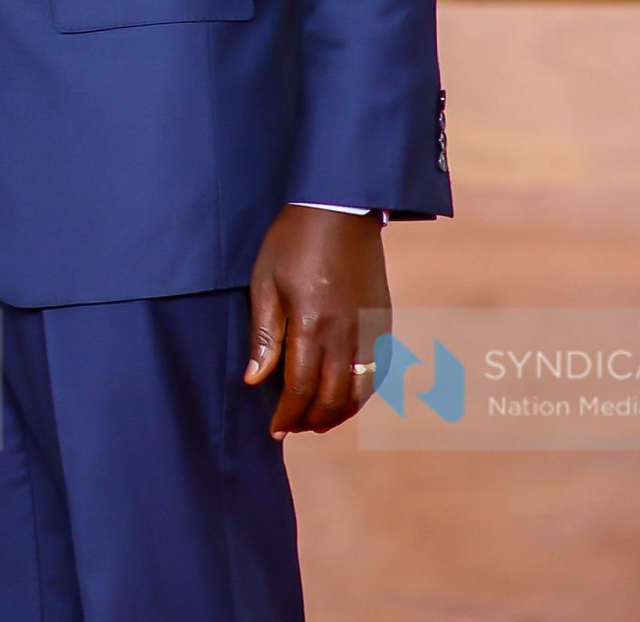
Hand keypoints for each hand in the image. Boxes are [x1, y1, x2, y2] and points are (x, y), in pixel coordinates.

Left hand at [242, 205, 389, 438]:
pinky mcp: (382, 322)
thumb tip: (256, 380)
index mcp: (312, 326)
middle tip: (291, 428)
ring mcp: (369, 330)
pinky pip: (376, 372)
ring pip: (358, 391)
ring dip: (337, 413)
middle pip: (332, 398)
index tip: (275, 429)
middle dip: (310, 420)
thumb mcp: (265, 282)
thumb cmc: (292, 242)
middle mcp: (346, 335)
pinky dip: (360, 393)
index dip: (287, 414)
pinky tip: (344, 396)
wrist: (340, 210)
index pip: (301, 389)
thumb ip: (264, 335)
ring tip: (315, 421)